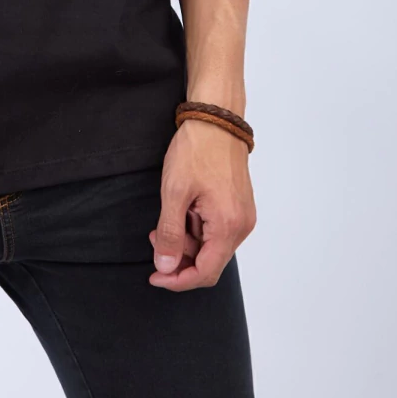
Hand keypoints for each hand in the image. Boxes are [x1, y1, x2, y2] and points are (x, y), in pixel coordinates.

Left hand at [148, 118, 255, 289]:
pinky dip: (196, 228)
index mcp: (228, 226)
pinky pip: (216, 229)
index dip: (178, 280)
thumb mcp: (175, 193)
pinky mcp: (238, 205)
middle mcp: (241, 226)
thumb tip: (166, 267)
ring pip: (212, 246)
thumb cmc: (197, 150)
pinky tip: (181, 211)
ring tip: (165, 220)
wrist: (216, 118)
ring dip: (187, 241)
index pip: (205, 272)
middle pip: (210, 262)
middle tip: (155, 240)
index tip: (155, 276)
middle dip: (180, 257)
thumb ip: (170, 234)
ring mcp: (242, 215)